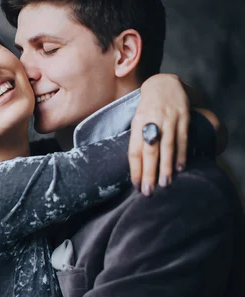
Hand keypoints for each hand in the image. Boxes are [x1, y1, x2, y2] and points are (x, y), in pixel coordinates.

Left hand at [129, 74, 189, 195]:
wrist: (164, 84)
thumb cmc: (147, 109)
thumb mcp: (137, 121)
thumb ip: (137, 140)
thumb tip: (136, 166)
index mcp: (137, 124)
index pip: (133, 151)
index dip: (135, 169)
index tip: (136, 186)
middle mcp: (152, 122)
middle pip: (149, 151)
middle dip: (149, 172)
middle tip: (148, 191)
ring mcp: (168, 119)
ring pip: (167, 146)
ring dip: (166, 167)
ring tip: (165, 184)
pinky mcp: (183, 117)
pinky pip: (182, 138)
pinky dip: (181, 154)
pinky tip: (180, 168)